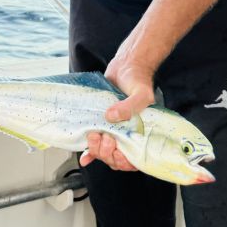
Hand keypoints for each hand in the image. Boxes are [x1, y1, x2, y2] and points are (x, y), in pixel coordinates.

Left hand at [79, 53, 154, 170]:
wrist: (126, 66)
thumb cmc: (138, 80)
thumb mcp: (141, 94)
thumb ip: (130, 106)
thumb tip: (111, 116)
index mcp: (141, 133)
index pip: (132, 159)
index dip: (122, 160)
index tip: (116, 149)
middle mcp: (126, 135)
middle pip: (115, 158)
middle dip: (106, 152)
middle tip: (104, 137)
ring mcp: (113, 131)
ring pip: (104, 153)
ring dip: (97, 149)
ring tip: (94, 135)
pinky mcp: (101, 125)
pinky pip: (95, 144)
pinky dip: (89, 153)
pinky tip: (85, 157)